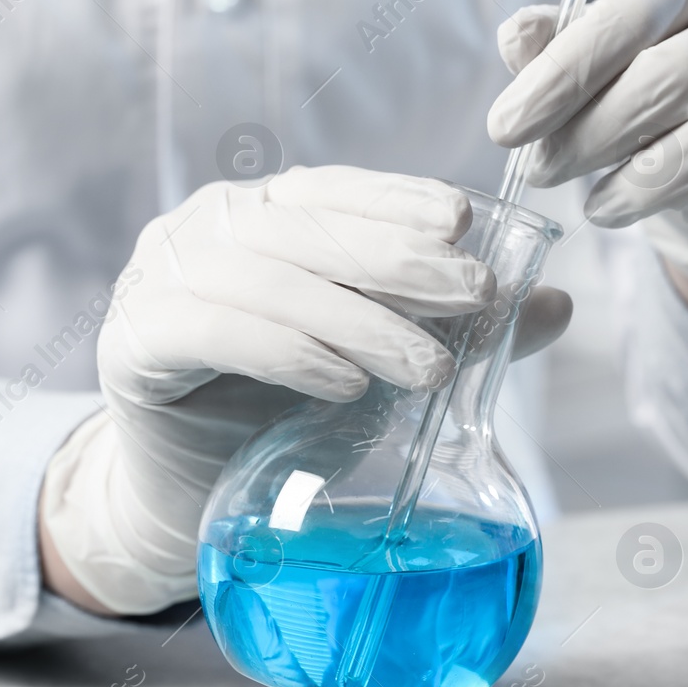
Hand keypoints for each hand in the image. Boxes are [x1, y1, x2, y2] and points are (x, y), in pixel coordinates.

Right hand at [38, 167, 570, 615]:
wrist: (189, 497)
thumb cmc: (281, 412)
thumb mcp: (376, 360)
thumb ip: (452, 326)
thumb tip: (555, 303)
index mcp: (255, 214)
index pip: (329, 190)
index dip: (395, 198)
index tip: (463, 222)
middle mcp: (200, 232)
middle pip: (303, 228)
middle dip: (396, 261)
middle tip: (473, 296)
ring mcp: (157, 282)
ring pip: (268, 280)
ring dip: (358, 319)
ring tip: (429, 366)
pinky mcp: (133, 345)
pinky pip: (214, 333)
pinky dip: (288, 353)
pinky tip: (345, 385)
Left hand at [487, 0, 687, 306]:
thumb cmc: (656, 100)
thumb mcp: (604, 68)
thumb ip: (561, 50)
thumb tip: (516, 35)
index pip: (627, 16)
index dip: (561, 76)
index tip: (504, 129)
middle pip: (677, 75)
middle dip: (595, 133)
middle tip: (541, 172)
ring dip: (650, 180)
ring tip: (596, 208)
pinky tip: (672, 216)